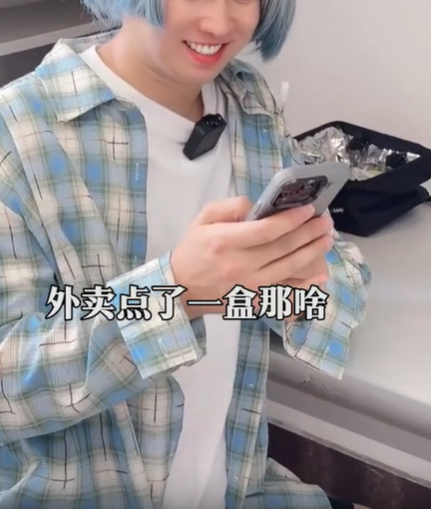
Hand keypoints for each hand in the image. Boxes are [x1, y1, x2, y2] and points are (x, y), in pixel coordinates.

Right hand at [170, 196, 333, 318]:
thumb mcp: (203, 219)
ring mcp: (250, 287)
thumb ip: (230, 207)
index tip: (308, 210)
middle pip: (283, 248)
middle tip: (326, 221)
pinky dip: (305, 286)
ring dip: (312, 253)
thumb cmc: (194, 250)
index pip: (267, 230)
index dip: (291, 220)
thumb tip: (257, 206)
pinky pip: (286, 294)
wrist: (182, 288)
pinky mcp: (255, 301)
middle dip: (309, 232)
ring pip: (289, 269)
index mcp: (226, 241)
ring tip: (327, 239)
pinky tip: (320, 275)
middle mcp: (240, 265)